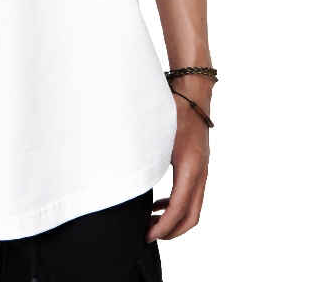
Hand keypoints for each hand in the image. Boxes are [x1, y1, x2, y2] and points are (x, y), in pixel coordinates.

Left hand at [144, 89, 210, 241]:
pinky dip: (176, 205)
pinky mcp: (198, 167)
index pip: (179, 208)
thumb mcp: (157, 134)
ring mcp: (202, 171)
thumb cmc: (174, 110)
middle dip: (171, 231)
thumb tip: (129, 178)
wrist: (193, 95)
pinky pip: (191, 195)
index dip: (164, 227)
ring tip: (151, 223)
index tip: (149, 234)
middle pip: (191, 217)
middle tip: (149, 235)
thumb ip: (146, 157)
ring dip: (174, 220)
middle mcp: (200, 173)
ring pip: (193, 208)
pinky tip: (158, 203)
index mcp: (190, 168)